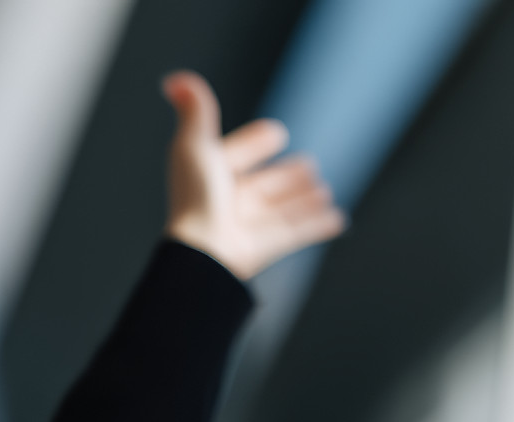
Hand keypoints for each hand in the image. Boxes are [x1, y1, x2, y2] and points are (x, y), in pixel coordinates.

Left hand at [161, 70, 346, 279]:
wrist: (204, 250)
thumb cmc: (197, 199)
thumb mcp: (195, 146)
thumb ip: (195, 112)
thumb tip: (175, 79)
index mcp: (212, 176)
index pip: (237, 155)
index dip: (254, 144)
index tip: (275, 134)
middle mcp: (230, 201)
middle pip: (264, 185)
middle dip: (286, 175)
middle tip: (308, 166)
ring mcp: (249, 225)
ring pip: (282, 209)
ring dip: (303, 199)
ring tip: (323, 190)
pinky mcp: (268, 246)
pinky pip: (299, 233)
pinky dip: (320, 225)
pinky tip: (337, 218)